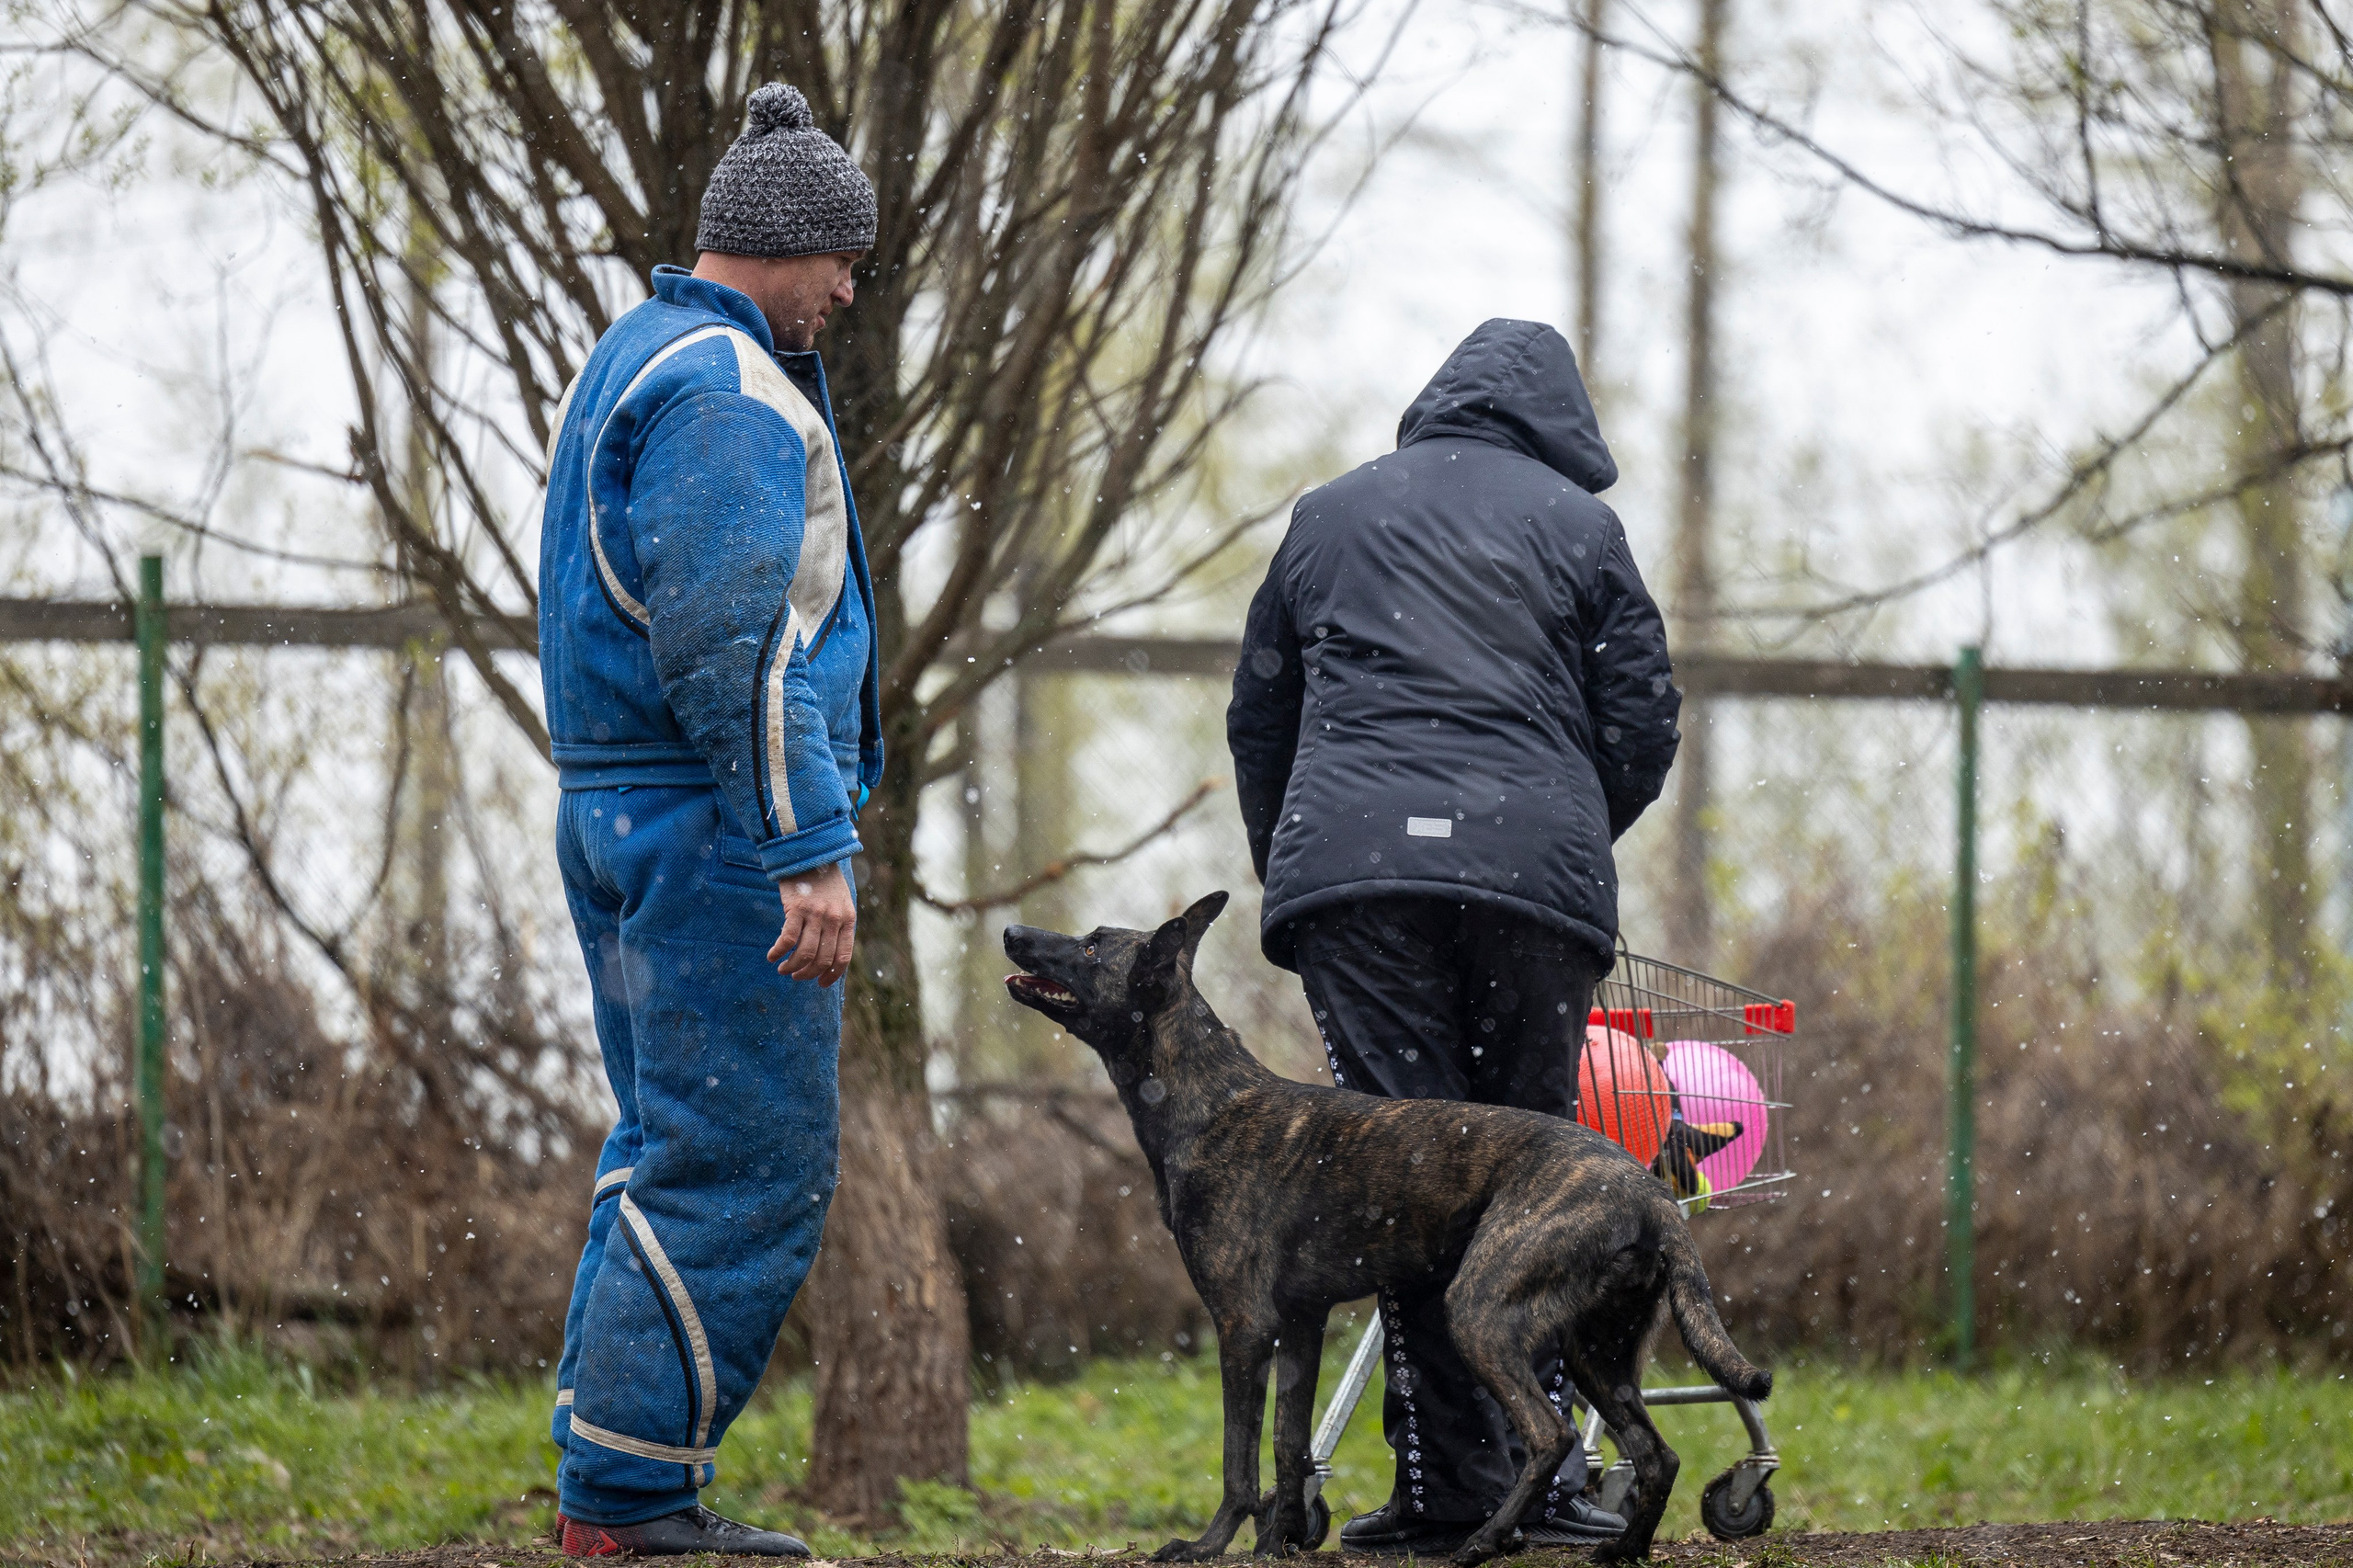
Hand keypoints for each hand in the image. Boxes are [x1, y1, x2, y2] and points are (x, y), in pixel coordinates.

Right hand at [768, 861, 855, 985]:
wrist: (810, 853)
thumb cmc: (824, 880)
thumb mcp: (840, 902)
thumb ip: (838, 925)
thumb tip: (827, 955)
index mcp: (847, 919)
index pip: (843, 957)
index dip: (831, 975)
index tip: (821, 984)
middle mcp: (834, 919)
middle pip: (822, 959)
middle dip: (808, 974)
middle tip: (796, 976)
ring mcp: (816, 914)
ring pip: (804, 953)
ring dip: (792, 967)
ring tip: (783, 969)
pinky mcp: (797, 908)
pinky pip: (787, 939)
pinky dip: (778, 952)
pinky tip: (772, 956)